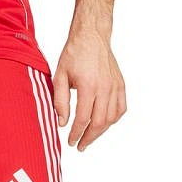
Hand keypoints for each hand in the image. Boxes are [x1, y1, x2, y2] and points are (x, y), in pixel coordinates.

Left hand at [53, 29, 125, 150]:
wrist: (92, 36)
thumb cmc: (74, 54)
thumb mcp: (59, 76)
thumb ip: (60, 101)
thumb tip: (62, 123)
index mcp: (88, 86)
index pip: (83, 119)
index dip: (76, 133)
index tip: (70, 141)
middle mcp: (104, 87)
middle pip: (99, 122)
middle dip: (88, 138)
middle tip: (79, 145)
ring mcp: (115, 86)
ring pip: (111, 118)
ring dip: (100, 132)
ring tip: (89, 137)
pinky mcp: (121, 84)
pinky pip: (121, 108)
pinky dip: (113, 120)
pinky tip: (104, 124)